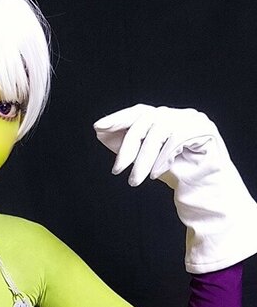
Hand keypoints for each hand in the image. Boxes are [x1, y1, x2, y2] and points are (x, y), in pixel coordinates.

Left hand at [93, 103, 256, 271]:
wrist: (207, 194)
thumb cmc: (179, 177)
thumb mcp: (147, 161)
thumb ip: (129, 146)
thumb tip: (100, 131)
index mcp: (167, 118)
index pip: (140, 112)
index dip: (118, 118)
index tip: (98, 127)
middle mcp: (180, 115)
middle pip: (147, 120)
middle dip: (128, 146)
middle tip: (117, 171)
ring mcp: (194, 120)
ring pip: (160, 130)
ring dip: (144, 158)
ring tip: (135, 180)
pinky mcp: (205, 130)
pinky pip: (177, 138)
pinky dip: (163, 157)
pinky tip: (156, 174)